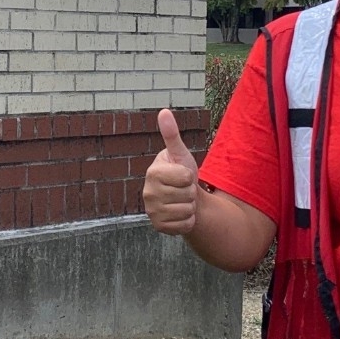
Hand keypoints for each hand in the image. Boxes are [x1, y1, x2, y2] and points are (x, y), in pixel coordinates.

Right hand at [142, 109, 200, 234]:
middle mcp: (148, 193)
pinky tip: (180, 214)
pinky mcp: (159, 227)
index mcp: (153, 173)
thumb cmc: (181, 173)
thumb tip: (164, 111)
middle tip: (182, 189)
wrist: (182, 197)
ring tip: (181, 201)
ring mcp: (152, 211)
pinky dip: (188, 221)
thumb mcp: (180, 153)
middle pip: (187, 195)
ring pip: (187, 211)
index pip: (186, 177)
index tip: (182, 176)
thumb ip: (171, 134)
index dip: (189, 176)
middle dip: (190, 192)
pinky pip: (185, 225)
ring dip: (190, 206)